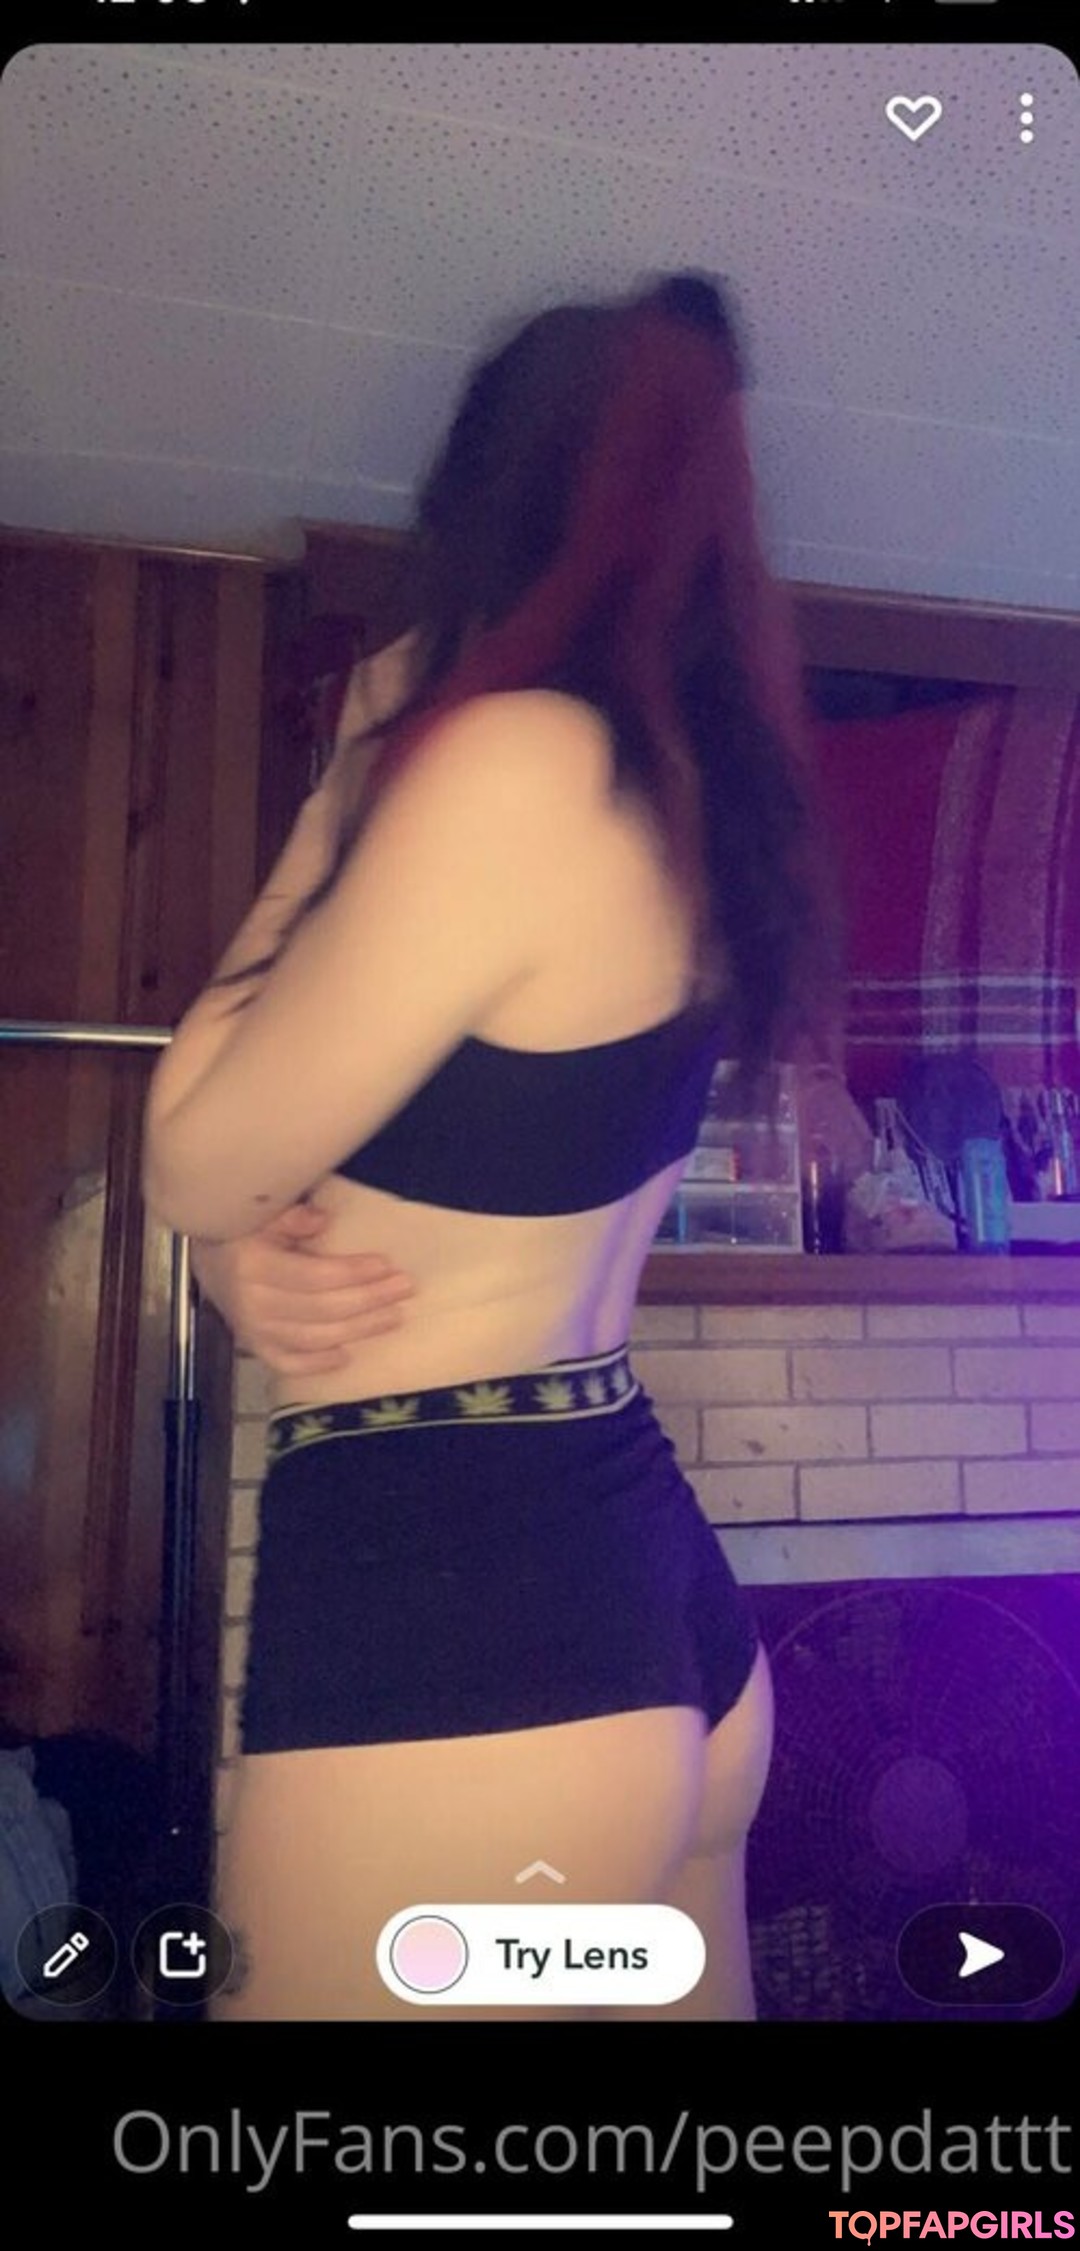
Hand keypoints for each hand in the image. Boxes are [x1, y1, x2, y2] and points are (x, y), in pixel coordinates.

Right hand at [188, 1202, 414, 1376]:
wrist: (205, 1259)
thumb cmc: (242, 1231)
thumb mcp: (261, 1214)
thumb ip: (290, 1217)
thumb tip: (322, 1220)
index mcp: (255, 1267)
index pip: (315, 1276)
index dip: (353, 1273)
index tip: (386, 1265)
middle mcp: (254, 1304)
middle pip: (323, 1309)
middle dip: (369, 1300)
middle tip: (404, 1288)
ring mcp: (254, 1331)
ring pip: (314, 1338)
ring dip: (359, 1329)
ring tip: (393, 1316)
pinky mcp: (256, 1348)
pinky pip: (289, 1363)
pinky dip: (318, 1363)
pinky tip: (347, 1356)